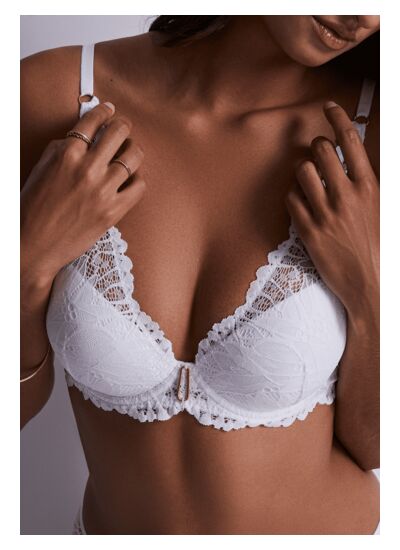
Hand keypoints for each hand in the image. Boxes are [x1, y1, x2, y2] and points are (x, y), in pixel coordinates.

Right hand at [21, 102, 145, 282]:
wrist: (34, 245)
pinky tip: (131, 178)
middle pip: (118, 132)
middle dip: (123, 125)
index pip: (92, 122)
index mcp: (66, 154)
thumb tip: (83, 136)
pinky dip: (137, 179)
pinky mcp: (113, 211)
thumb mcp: (41, 169)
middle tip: (124, 127)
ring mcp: (103, 190)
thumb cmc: (33, 208)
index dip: (104, 112)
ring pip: (133, 156)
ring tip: (130, 151)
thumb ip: (62, 149)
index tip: (109, 109)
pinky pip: (139, 186)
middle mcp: (87, 169)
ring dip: (133, 149)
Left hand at [284, 102, 378, 313]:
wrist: (370, 285)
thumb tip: (356, 162)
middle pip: (322, 150)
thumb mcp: (383, 209)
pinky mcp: (308, 231)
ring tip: (310, 179)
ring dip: (304, 169)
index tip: (329, 106)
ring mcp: (326, 214)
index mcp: (370, 188)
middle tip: (319, 152)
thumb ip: (369, 184)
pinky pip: (292, 199)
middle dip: (318, 145)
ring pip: (302, 171)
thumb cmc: (380, 247)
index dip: (338, 117)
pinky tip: (302, 202)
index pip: (351, 141)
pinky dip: (294, 195)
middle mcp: (347, 196)